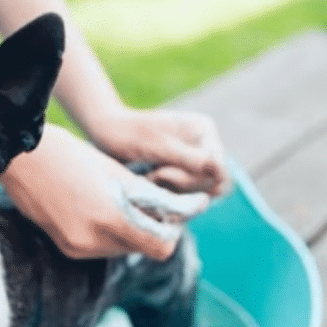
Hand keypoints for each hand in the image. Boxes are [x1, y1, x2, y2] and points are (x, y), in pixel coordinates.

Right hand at [0, 126, 209, 260]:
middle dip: (153, 228)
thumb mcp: (116, 173)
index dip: (174, 230)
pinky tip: (102, 209)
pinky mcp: (66, 246)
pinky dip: (109, 232)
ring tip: (127, 203)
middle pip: (142, 248)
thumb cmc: (70, 155)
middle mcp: (93, 239)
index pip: (161, 246)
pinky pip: (100, 247)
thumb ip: (148, 197)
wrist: (19, 159)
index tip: (181, 210)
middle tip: (159, 203)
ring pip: (122, 248)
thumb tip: (178, 212)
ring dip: (131, 230)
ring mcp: (77, 246)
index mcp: (110, 217)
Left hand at [87, 107, 230, 196]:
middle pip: (211, 183)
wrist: (104, 134)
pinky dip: (166, 192)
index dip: (198, 179)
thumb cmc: (130, 136)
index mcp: (203, 131)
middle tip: (153, 175)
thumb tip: (223, 172)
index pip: (219, 168)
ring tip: (149, 177)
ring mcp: (190, 161)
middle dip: (181, 183)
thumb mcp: (161, 147)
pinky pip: (183, 194)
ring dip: (172, 189)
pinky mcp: (177, 174)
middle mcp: (201, 146)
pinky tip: (149, 183)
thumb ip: (192, 160)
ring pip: (197, 191)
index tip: (164, 174)